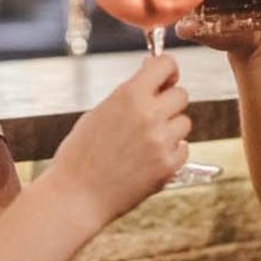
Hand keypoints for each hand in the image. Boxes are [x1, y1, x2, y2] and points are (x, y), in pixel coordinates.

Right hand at [47, 54, 191, 224]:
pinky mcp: (168, 166)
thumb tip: (152, 70)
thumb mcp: (99, 112)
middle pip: (182, 94)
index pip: (167, 64)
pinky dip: (170, 152)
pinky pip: (183, 149)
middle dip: (169, 102)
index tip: (163, 79)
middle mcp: (149, 114)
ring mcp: (161, 141)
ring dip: (170, 128)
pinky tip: (148, 159)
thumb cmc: (81, 153)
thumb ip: (129, 94)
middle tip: (152, 115)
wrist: (76, 196)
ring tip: (144, 141)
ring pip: (184, 123)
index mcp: (129, 95)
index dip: (167, 70)